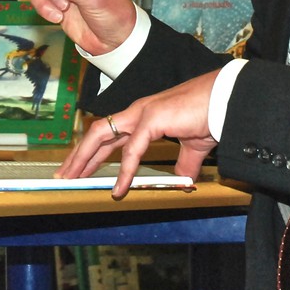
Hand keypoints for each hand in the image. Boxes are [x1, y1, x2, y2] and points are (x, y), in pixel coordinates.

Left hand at [58, 70, 220, 198]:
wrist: (226, 101)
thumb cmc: (210, 116)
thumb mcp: (193, 147)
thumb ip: (184, 164)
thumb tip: (182, 183)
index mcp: (143, 117)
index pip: (109, 135)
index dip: (92, 153)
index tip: (78, 168)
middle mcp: (136, 113)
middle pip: (97, 134)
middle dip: (78, 155)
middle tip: (62, 175)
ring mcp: (141, 113)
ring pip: (101, 135)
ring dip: (85, 158)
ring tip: (73, 178)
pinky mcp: (152, 119)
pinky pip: (132, 150)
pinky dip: (123, 171)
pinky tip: (119, 188)